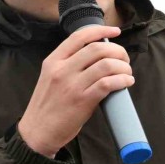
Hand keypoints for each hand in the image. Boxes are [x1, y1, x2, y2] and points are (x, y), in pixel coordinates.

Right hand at [18, 26, 133, 157]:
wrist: (37, 132)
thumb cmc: (47, 106)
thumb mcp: (50, 77)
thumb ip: (69, 65)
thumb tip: (98, 57)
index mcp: (53, 61)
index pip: (79, 36)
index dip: (100, 30)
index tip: (114, 32)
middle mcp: (62, 70)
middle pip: (97, 49)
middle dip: (117, 51)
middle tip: (124, 59)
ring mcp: (72, 85)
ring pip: (106, 65)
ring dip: (123, 67)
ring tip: (127, 72)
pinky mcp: (82, 101)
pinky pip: (108, 83)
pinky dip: (122, 80)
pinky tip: (126, 82)